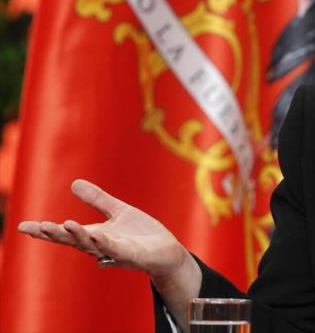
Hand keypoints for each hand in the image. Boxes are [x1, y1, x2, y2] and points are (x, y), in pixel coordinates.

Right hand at [17, 179, 189, 281]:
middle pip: (74, 240)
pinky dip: (106, 243)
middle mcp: (101, 246)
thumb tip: (74, 183)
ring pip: (93, 245)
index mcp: (94, 235)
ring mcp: (116, 252)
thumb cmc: (141, 234)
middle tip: (38, 227)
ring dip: (79, 236)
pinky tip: (97, 235)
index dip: (45, 231)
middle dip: (56, 234)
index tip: (22, 226)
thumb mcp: (118, 212)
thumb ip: (98, 199)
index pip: (66, 233)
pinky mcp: (133, 256)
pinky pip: (117, 250)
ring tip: (64, 224)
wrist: (167, 252)